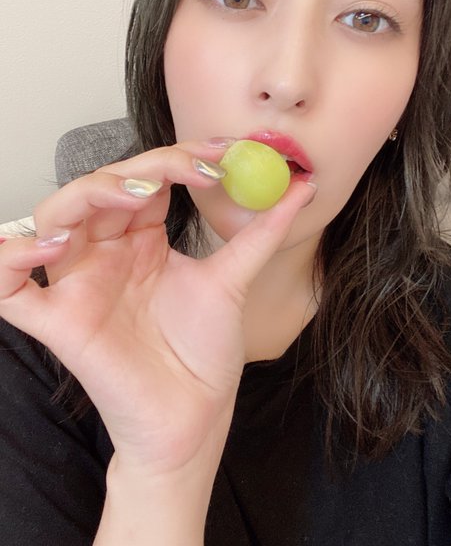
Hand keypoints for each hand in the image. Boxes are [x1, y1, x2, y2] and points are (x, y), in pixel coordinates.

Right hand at [0, 141, 314, 475]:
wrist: (196, 416)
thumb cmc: (205, 353)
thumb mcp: (233, 281)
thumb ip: (260, 232)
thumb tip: (301, 185)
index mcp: (140, 241)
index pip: (145, 181)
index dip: (178, 159)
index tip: (224, 155)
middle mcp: (105, 254)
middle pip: (102, 189)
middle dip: (145, 170)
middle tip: (192, 170)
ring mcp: (78, 285)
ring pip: (53, 219)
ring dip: (86, 195)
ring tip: (135, 195)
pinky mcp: (57, 323)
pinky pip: (9, 288)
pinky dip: (11, 259)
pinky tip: (50, 245)